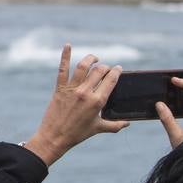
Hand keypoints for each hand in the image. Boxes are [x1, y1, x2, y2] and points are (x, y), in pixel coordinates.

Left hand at [23, 44, 128, 165]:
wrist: (55, 137)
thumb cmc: (77, 134)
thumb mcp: (98, 128)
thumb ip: (115, 125)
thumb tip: (128, 123)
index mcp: (98, 101)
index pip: (111, 80)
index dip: (116, 71)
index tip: (118, 68)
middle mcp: (86, 93)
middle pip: (99, 71)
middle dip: (105, 67)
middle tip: (105, 68)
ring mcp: (72, 89)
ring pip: (83, 67)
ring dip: (91, 59)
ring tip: (95, 58)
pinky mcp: (60, 88)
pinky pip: (63, 69)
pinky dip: (65, 56)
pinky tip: (68, 45)